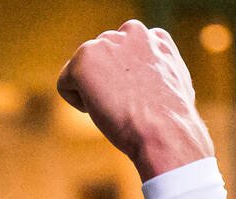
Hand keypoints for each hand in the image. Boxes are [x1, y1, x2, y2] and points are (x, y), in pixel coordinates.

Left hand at [57, 19, 213, 179]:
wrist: (163, 129)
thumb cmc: (169, 121)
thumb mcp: (171, 86)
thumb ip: (152, 71)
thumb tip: (142, 79)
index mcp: (155, 37)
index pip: (122, 55)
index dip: (124, 83)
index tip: (138, 99)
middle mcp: (131, 32)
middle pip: (100, 61)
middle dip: (106, 85)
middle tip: (126, 104)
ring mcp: (107, 42)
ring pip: (82, 72)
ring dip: (92, 93)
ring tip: (116, 106)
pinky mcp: (84, 58)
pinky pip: (64, 84)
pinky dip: (77, 103)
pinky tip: (100, 108)